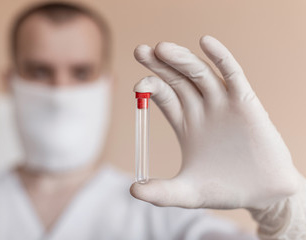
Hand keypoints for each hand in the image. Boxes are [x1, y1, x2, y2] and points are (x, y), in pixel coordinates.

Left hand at [130, 36, 302, 209]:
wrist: (263, 194)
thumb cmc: (224, 190)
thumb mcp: (187, 193)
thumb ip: (161, 193)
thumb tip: (133, 190)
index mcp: (185, 123)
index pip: (164, 95)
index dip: (150, 86)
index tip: (137, 85)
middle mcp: (202, 109)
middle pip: (177, 78)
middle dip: (159, 64)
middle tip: (140, 51)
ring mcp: (223, 103)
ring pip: (199, 73)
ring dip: (181, 59)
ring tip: (162, 49)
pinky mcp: (246, 103)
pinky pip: (233, 75)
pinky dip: (221, 57)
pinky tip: (206, 42)